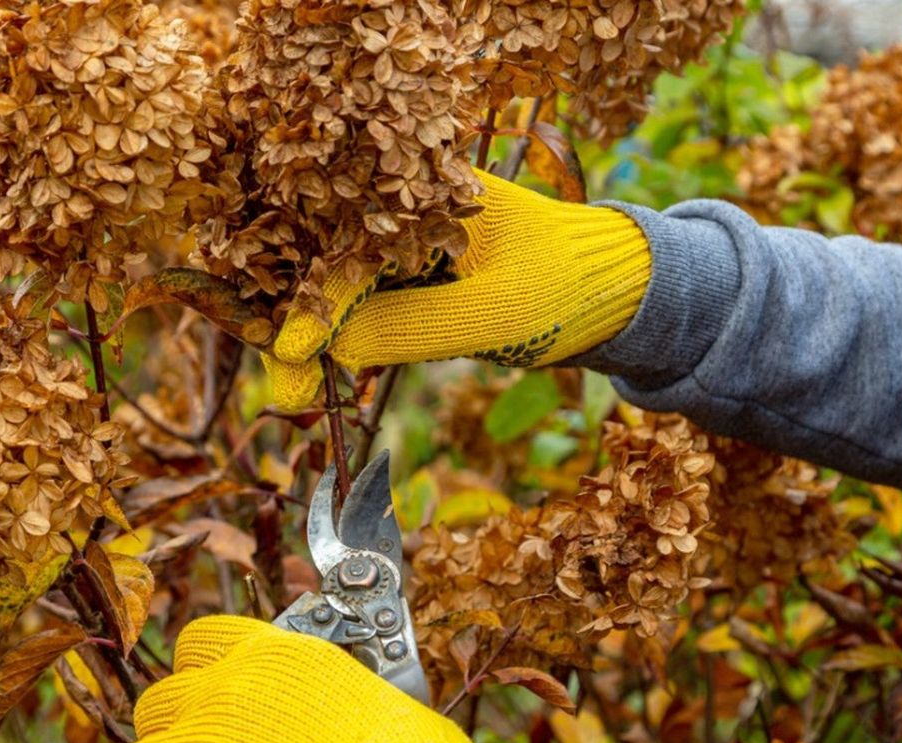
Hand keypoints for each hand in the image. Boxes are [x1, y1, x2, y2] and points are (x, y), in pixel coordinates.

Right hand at [264, 168, 651, 411]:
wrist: (617, 292)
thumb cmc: (566, 288)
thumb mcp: (493, 312)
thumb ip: (413, 325)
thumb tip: (332, 347)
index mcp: (429, 189)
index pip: (352, 245)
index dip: (315, 303)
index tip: (287, 355)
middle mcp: (410, 206)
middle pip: (332, 263)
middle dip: (301, 325)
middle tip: (284, 389)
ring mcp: (410, 242)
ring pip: (343, 290)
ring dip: (317, 339)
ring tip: (294, 395)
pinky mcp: (417, 275)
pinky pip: (366, 306)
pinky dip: (344, 341)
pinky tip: (321, 374)